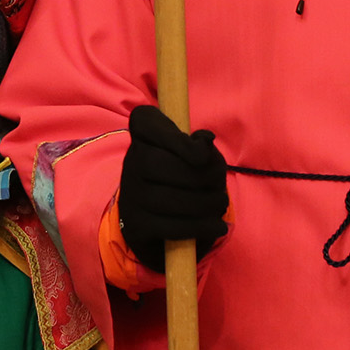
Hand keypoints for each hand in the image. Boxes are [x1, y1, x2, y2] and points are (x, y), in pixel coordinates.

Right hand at [118, 105, 228, 272]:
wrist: (162, 216)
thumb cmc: (186, 174)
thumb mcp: (197, 154)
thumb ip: (202, 145)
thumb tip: (204, 143)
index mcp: (143, 135)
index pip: (145, 122)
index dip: (174, 136)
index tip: (202, 149)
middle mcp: (130, 162)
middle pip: (154, 164)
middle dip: (197, 176)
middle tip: (219, 185)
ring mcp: (130, 195)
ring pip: (164, 199)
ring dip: (204, 203)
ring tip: (220, 203)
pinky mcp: (136, 224)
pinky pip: (169, 227)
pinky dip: (200, 226)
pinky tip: (216, 225)